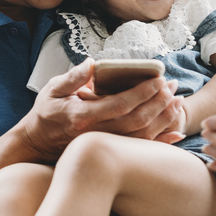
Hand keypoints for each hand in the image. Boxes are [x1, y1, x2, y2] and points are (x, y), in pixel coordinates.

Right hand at [15, 60, 180, 161]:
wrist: (37, 143)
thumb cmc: (46, 112)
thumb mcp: (53, 89)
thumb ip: (73, 76)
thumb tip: (92, 63)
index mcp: (83, 115)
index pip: (119, 104)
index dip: (142, 92)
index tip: (158, 79)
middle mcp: (96, 134)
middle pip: (136, 120)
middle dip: (159, 102)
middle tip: (172, 87)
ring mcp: (104, 146)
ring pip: (142, 136)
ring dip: (163, 119)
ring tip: (178, 102)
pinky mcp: (109, 152)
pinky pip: (139, 149)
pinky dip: (161, 142)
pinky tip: (176, 133)